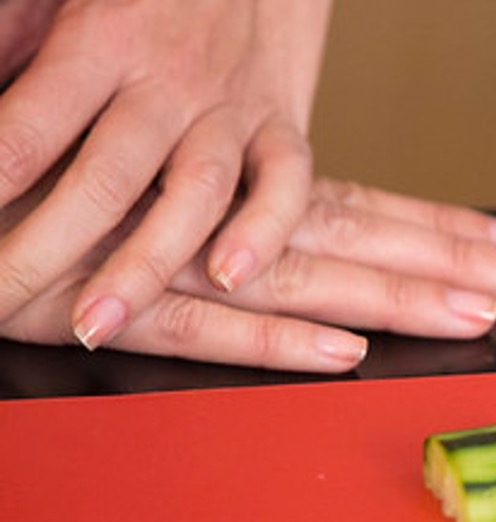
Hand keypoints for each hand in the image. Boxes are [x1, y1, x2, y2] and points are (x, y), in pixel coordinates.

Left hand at [0, 0, 332, 350]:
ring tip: (95, 323)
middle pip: (103, 180)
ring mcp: (232, 107)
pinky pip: (287, 185)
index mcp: (101, 41)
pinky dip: (264, 232)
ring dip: (143, 267)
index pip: (28, 132)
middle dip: (40, 253)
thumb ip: (17, 47)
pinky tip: (229, 277)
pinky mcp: (283, 124)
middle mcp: (169, 80)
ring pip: (193, 196)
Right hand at [0, 177, 495, 372]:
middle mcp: (203, 215)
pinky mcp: (90, 300)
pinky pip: (195, 323)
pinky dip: (270, 338)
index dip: (433, 224)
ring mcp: (151, 256)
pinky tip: (342, 354)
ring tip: (471, 315)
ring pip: (296, 277)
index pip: (350, 205)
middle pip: (350, 239)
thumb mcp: (134, 173)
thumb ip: (215, 198)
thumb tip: (291, 230)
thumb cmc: (23, 171)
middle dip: (447, 261)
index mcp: (217, 186)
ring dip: (388, 298)